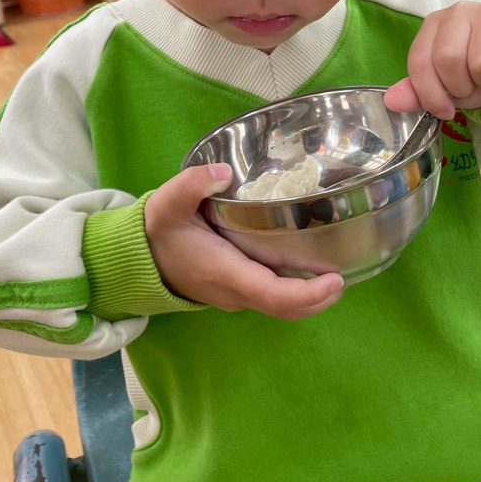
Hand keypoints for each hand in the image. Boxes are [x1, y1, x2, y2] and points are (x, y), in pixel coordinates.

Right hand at [144, 164, 344, 318]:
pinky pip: (270, 298)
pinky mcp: (235, 290)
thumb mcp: (168, 202)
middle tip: (343, 278)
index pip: (271, 293)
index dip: (306, 293)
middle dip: (318, 299)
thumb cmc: (157, 231)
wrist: (137, 259)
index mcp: (224, 271)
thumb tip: (224, 173)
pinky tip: (309, 271)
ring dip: (310, 299)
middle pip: (284, 308)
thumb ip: (193, 183)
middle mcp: (234, 290)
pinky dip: (295, 292)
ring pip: (279, 307)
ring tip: (334, 276)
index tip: (334, 280)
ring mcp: (235, 295)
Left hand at [383, 2, 480, 119]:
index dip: (429, 94)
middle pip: (449, 60)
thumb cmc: (477, 69)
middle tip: (470, 88)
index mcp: (435, 23)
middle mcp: (461, 12)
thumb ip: (418, 91)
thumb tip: (392, 102)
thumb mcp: (445, 82)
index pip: (420, 61)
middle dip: (460, 87)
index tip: (444, 110)